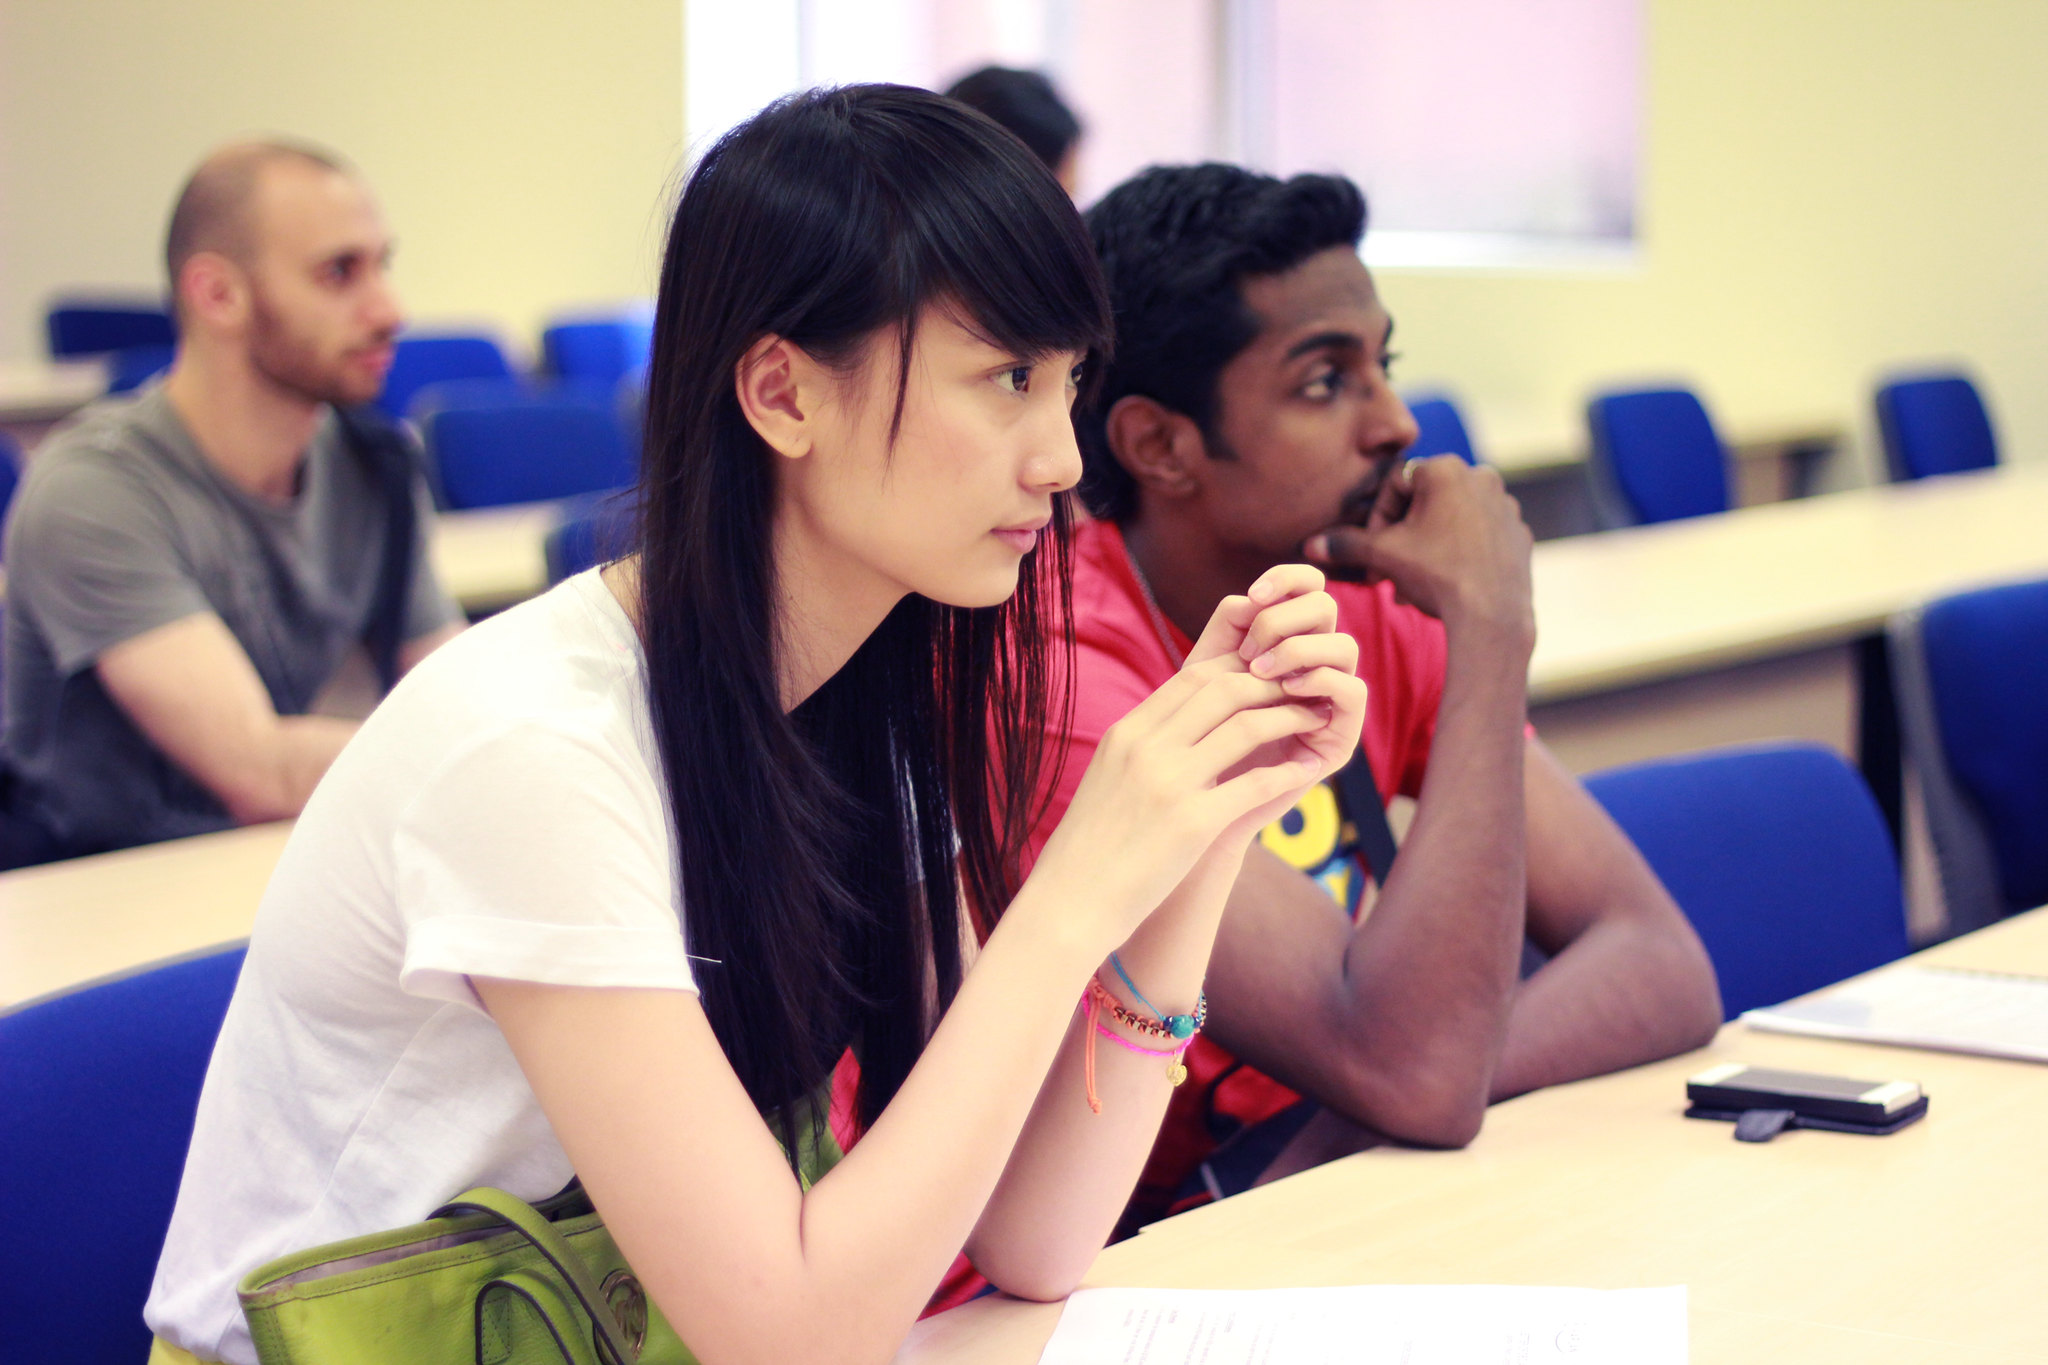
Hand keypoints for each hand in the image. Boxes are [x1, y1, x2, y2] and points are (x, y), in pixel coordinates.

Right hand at [1031, 567, 1364, 947]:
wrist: (1069, 904)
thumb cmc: (1091, 848)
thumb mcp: (1108, 779)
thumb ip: (1142, 749)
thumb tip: (1180, 729)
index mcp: (1127, 734)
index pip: (1193, 676)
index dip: (1238, 668)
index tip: (1267, 676)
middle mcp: (1147, 748)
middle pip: (1225, 689)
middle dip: (1272, 684)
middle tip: (1302, 690)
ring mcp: (1170, 783)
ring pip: (1247, 726)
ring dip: (1290, 718)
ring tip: (1315, 720)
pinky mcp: (1194, 823)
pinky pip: (1256, 783)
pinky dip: (1289, 771)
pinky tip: (1309, 769)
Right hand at [1304, 455, 1534, 644]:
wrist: (1491, 617)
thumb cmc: (1437, 575)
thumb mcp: (1383, 556)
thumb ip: (1346, 544)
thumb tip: (1310, 545)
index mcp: (1446, 469)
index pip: (1396, 484)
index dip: (1378, 520)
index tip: (1375, 552)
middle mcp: (1482, 477)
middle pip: (1425, 502)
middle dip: (1404, 536)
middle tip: (1391, 569)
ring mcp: (1506, 506)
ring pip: (1452, 520)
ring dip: (1429, 546)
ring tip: (1416, 582)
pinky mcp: (1519, 533)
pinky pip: (1480, 537)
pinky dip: (1460, 553)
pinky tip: (1448, 582)